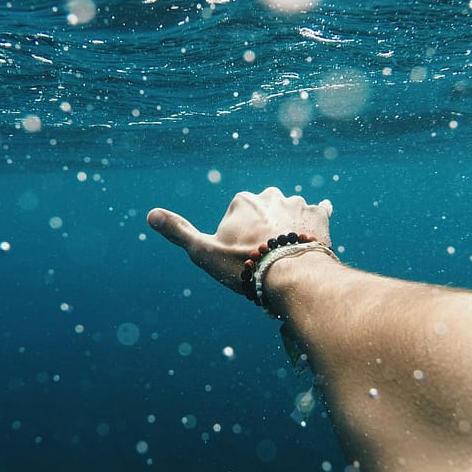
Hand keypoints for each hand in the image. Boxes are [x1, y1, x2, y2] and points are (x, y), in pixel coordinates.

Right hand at [146, 187, 333, 292]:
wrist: (293, 277)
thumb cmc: (245, 266)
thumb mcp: (203, 252)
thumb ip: (179, 232)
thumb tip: (150, 214)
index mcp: (242, 200)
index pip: (237, 217)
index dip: (237, 240)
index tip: (241, 258)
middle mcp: (271, 195)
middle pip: (263, 213)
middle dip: (264, 232)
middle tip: (264, 260)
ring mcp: (298, 203)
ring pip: (290, 214)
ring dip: (289, 229)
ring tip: (288, 258)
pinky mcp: (321, 215)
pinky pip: (320, 212)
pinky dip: (317, 221)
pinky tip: (316, 232)